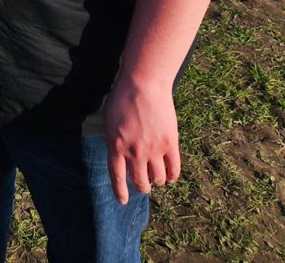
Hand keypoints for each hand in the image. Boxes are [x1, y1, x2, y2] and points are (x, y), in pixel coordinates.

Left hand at [103, 74, 180, 204]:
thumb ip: (114, 140)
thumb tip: (120, 157)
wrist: (143, 82)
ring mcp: (153, 149)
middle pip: (140, 182)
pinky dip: (173, 176)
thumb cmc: (123, 96)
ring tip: (157, 177)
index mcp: (115, 146)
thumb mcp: (110, 120)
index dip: (121, 192)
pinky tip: (171, 176)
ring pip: (158, 179)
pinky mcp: (170, 143)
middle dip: (142, 186)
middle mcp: (134, 152)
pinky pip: (174, 169)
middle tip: (144, 185)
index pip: (117, 177)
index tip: (123, 201)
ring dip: (158, 181)